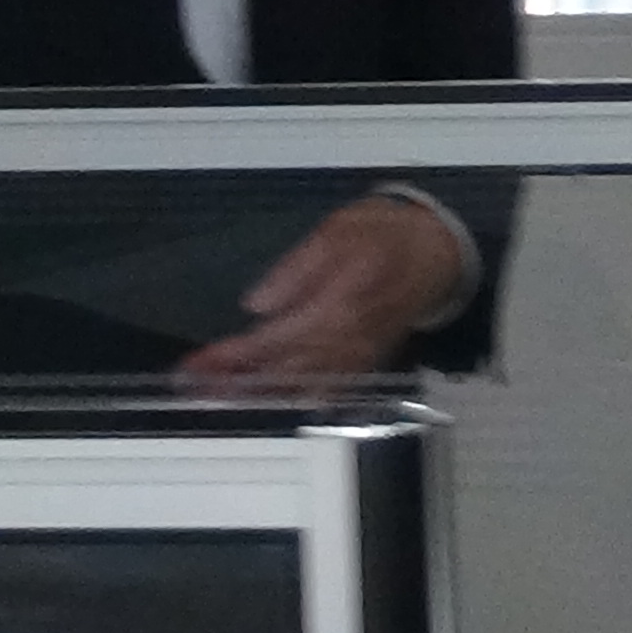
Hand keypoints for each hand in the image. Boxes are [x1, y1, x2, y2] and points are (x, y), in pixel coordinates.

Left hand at [177, 194, 470, 391]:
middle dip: (235, 384)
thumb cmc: (385, 232)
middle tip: (192, 388)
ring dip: (258, 395)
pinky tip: (269, 402)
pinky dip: (295, 400)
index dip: (234, 356)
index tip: (197, 365)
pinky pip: (327, 392)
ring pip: (302, 388)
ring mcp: (358, 357)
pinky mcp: (366, 364)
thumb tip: (257, 305)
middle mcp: (347, 340)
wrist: (439, 251)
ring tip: (218, 396)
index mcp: (339, 304)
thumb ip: (298, 269)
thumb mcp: (338, 229)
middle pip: (283, 372)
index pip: (274, 339)